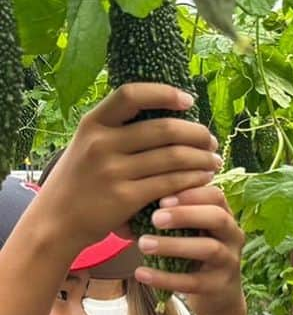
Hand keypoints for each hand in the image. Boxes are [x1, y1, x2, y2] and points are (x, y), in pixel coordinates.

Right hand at [41, 84, 220, 250]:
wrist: (57, 220)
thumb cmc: (81, 179)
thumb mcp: (87, 144)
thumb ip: (117, 129)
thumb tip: (168, 113)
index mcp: (93, 123)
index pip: (131, 95)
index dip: (164, 93)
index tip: (189, 100)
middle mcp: (101, 143)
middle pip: (164, 129)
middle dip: (196, 134)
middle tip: (210, 141)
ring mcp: (113, 171)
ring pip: (173, 157)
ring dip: (201, 158)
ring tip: (213, 161)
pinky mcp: (125, 197)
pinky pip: (171, 183)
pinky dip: (193, 179)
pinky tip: (203, 179)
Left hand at [133, 185, 245, 314]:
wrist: (218, 294)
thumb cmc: (195, 255)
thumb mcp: (188, 233)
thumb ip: (167, 218)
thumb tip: (125, 209)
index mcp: (225, 216)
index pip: (215, 195)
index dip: (191, 193)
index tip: (161, 198)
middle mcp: (233, 236)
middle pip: (217, 218)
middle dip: (185, 215)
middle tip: (154, 218)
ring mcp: (229, 262)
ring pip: (209, 249)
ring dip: (174, 245)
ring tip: (143, 244)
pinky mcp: (219, 286)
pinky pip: (193, 281)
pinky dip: (165, 278)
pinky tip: (141, 273)